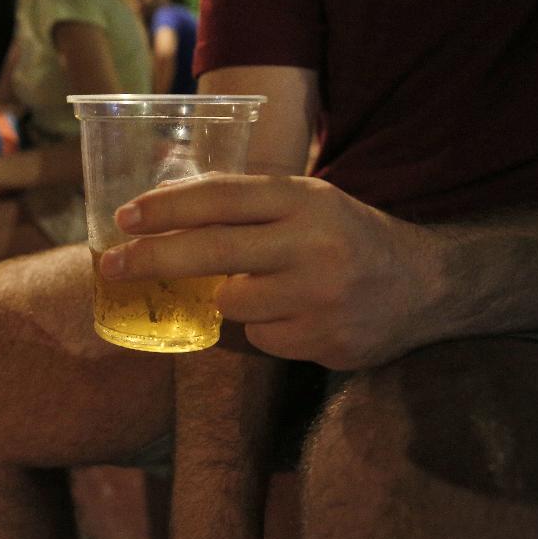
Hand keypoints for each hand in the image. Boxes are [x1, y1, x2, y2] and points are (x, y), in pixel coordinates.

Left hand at [99, 174, 443, 369]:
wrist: (427, 284)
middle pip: (211, 251)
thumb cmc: (344, 234)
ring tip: (264, 288)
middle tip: (110, 265)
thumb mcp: (305, 199)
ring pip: (231, 304)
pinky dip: (263, 329)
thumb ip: (243, 202)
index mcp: (303, 198)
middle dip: (151, 258)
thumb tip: (156, 208)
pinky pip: (260, 339)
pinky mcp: (327, 341)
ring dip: (228, 300)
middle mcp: (313, 244)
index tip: (123, 218)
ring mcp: (321, 296)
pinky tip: (295, 315)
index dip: (165, 208)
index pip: (220, 197)